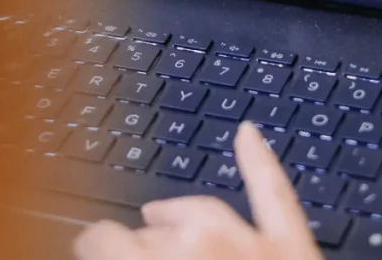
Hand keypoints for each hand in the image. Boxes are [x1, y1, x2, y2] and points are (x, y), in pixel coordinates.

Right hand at [73, 122, 322, 259]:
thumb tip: (112, 252)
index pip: (104, 239)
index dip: (91, 242)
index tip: (86, 243)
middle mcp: (202, 245)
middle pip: (152, 230)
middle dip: (134, 240)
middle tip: (123, 249)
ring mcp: (254, 244)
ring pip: (203, 212)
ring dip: (177, 213)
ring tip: (157, 215)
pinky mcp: (295, 249)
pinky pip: (274, 195)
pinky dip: (260, 161)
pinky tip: (249, 134)